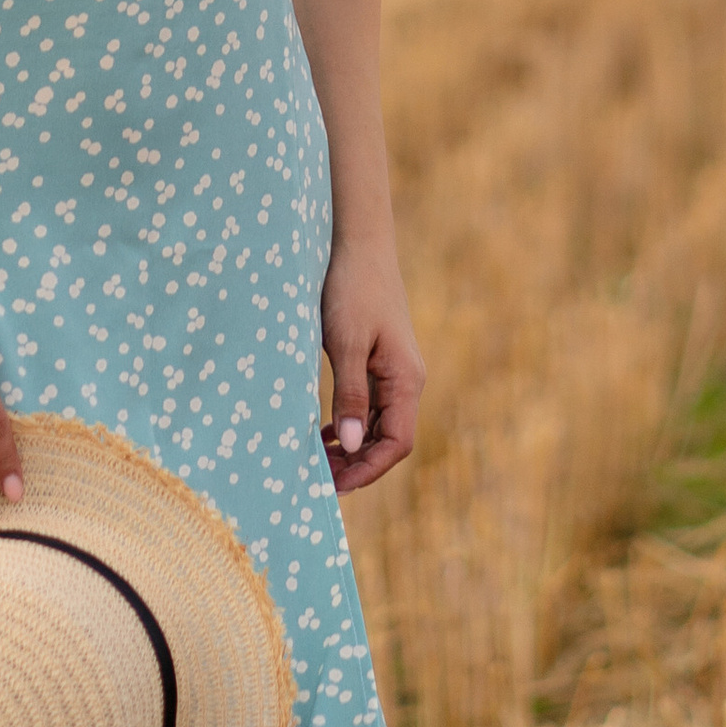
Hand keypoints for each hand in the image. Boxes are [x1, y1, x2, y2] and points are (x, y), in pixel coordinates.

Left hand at [320, 236, 424, 496]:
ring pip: (379, 425)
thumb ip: (350, 393)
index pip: (397, 443)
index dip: (368, 469)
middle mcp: (406, 380)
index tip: (334, 484)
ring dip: (353, 447)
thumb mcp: (346, 341)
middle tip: (318, 478)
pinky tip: (326, 433)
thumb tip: (353, 445)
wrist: (359, 242)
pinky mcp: (379, 362)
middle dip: (358, 464)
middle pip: (389, 440)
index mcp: (406, 379)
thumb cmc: (351, 287)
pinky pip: (370, 406)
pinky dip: (350, 424)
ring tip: (318, 461)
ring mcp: (394, 372)